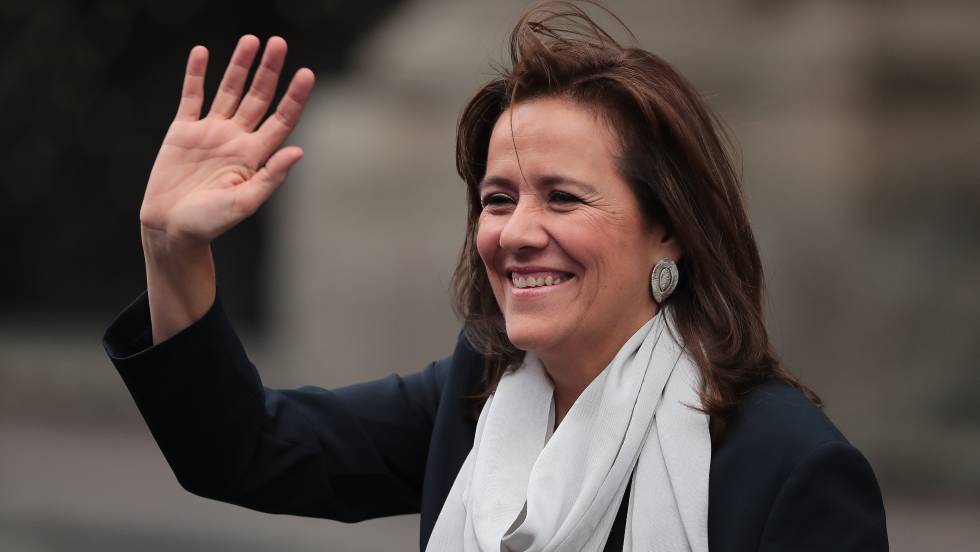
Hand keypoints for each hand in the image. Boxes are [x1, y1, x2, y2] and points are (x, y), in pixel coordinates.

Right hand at [139, 35, 314, 245]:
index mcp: (255, 156)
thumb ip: (271, 177)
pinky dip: (196, 74)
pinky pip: (192, 96)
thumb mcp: (244, 203)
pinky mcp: (183, 131)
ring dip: (239, 66)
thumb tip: (298, 151)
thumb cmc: (210, 223)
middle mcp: (237, 139)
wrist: (171, 228)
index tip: (307, 74)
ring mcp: (210, 132)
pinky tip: (202, 52)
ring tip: (251, 40)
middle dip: (269, 71)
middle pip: (258, 97)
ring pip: (229, 91)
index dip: (295, 97)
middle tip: (279, 43)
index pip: (281, 119)